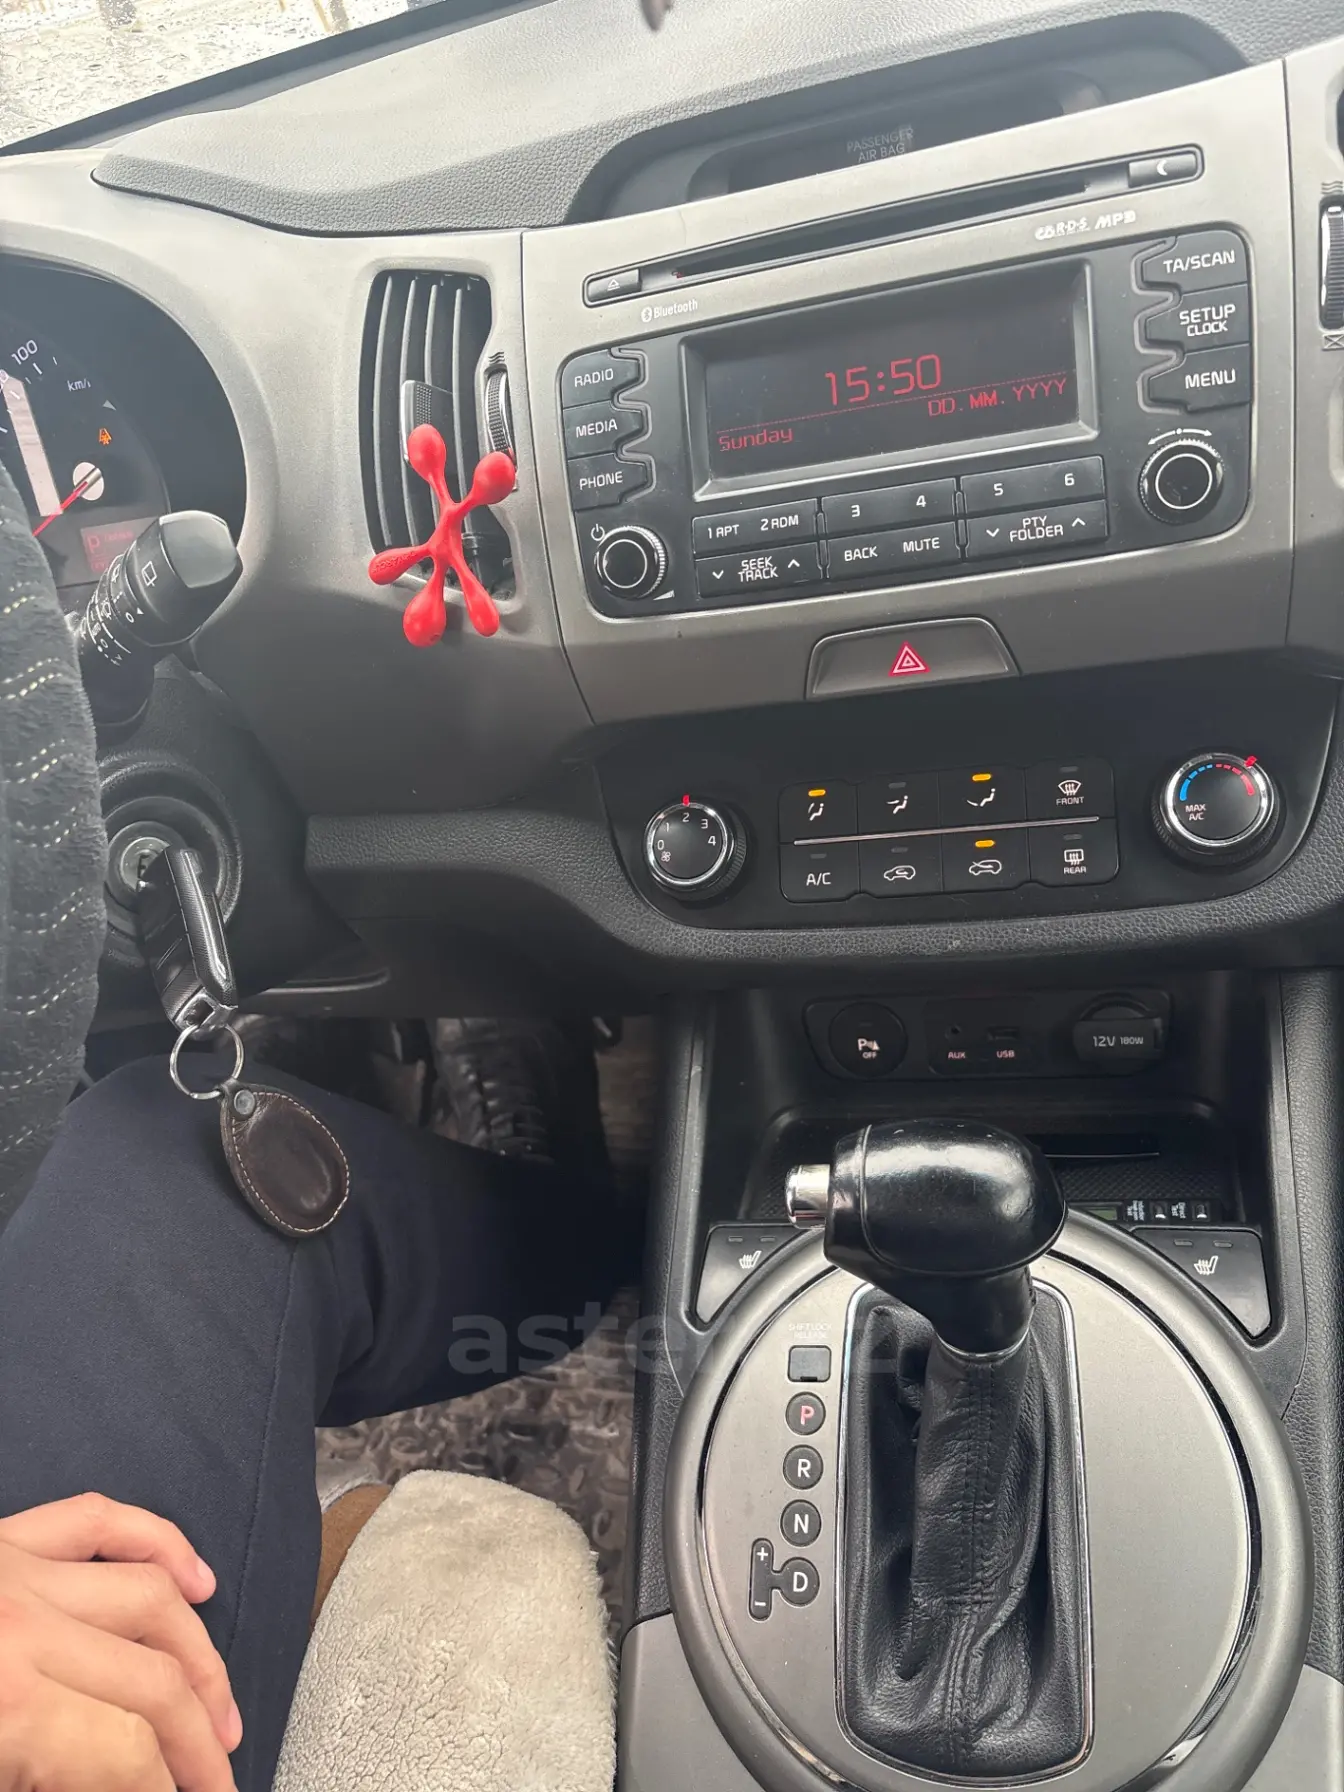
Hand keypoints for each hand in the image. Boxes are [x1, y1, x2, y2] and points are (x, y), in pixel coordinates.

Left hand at [0, 1493, 241, 1789]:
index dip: (172, 1786)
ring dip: (197, 1655)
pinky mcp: (2, 1541)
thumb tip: (135, 1784)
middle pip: (154, 1678)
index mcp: (8, 1705)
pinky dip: (159, 1543)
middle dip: (198, 1738)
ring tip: (218, 1707)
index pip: (130, 1751)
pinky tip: (196, 1581)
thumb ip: (53, 1783)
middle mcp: (21, 1627)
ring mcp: (14, 1571)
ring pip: (149, 1595)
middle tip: (215, 1775)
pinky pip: (99, 1520)